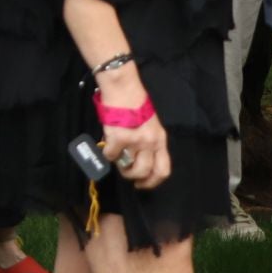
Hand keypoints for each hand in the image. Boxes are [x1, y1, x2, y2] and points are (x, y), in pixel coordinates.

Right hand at [95, 68, 169, 190]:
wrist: (123, 88)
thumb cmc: (135, 103)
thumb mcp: (150, 124)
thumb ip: (149, 141)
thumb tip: (139, 158)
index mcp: (160, 139)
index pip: (162, 170)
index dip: (152, 181)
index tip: (142, 184)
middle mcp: (150, 142)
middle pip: (144, 171)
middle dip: (133, 176)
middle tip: (126, 173)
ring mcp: (134, 141)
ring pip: (127, 166)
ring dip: (120, 165)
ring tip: (117, 157)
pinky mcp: (118, 138)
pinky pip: (111, 156)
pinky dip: (108, 154)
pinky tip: (108, 145)